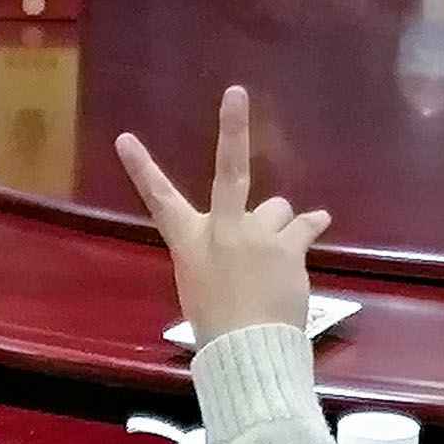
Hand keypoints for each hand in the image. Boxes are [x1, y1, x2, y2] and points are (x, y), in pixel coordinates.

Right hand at [115, 83, 332, 347]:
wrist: (247, 351)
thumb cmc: (217, 325)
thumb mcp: (201, 284)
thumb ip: (223, 249)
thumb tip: (254, 228)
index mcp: (189, 242)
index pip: (160, 200)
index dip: (142, 168)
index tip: (125, 138)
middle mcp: (222, 229)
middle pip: (229, 169)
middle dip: (233, 126)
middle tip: (236, 92)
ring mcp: (257, 233)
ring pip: (276, 209)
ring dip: (278, 225)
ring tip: (275, 258)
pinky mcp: (289, 245)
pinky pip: (305, 225)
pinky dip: (309, 227)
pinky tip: (318, 223)